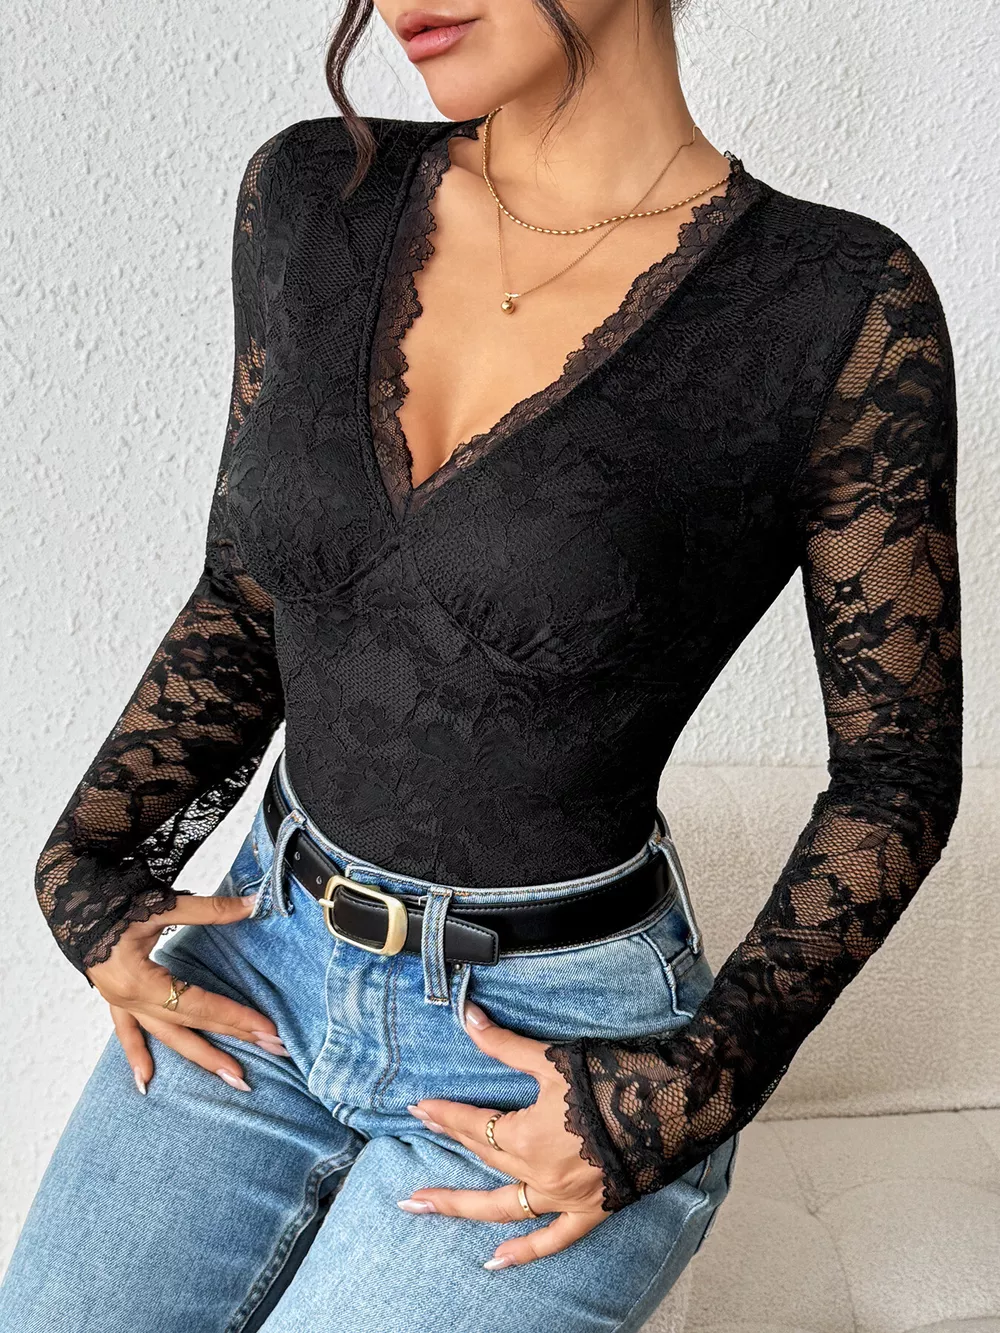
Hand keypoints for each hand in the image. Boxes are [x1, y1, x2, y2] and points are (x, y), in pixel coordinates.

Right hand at [84, 892, 288, 1094]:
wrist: (69, 896)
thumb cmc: (111, 900)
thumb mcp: (161, 904)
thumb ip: (209, 910)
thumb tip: (252, 905)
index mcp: (140, 980)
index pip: (199, 1004)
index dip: (235, 1016)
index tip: (268, 1029)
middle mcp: (129, 999)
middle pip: (190, 1024)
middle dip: (233, 1038)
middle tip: (273, 1051)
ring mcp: (120, 1002)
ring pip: (167, 1036)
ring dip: (201, 1057)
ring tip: (234, 1078)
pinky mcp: (114, 998)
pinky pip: (127, 1033)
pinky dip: (137, 1055)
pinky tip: (146, 1083)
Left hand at [401, 1000, 610, 1268]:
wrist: (674, 1105)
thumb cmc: (613, 1078)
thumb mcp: (552, 1059)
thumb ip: (503, 1044)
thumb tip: (467, 1015)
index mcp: (528, 1136)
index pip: (474, 1124)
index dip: (445, 1113)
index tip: (420, 1105)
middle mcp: (540, 1173)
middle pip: (484, 1156)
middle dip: (450, 1138)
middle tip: (421, 1128)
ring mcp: (564, 1198)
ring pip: (502, 1208)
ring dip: (458, 1205)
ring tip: (419, 1203)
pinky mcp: (591, 1211)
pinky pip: (552, 1240)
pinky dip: (524, 1253)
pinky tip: (495, 1263)